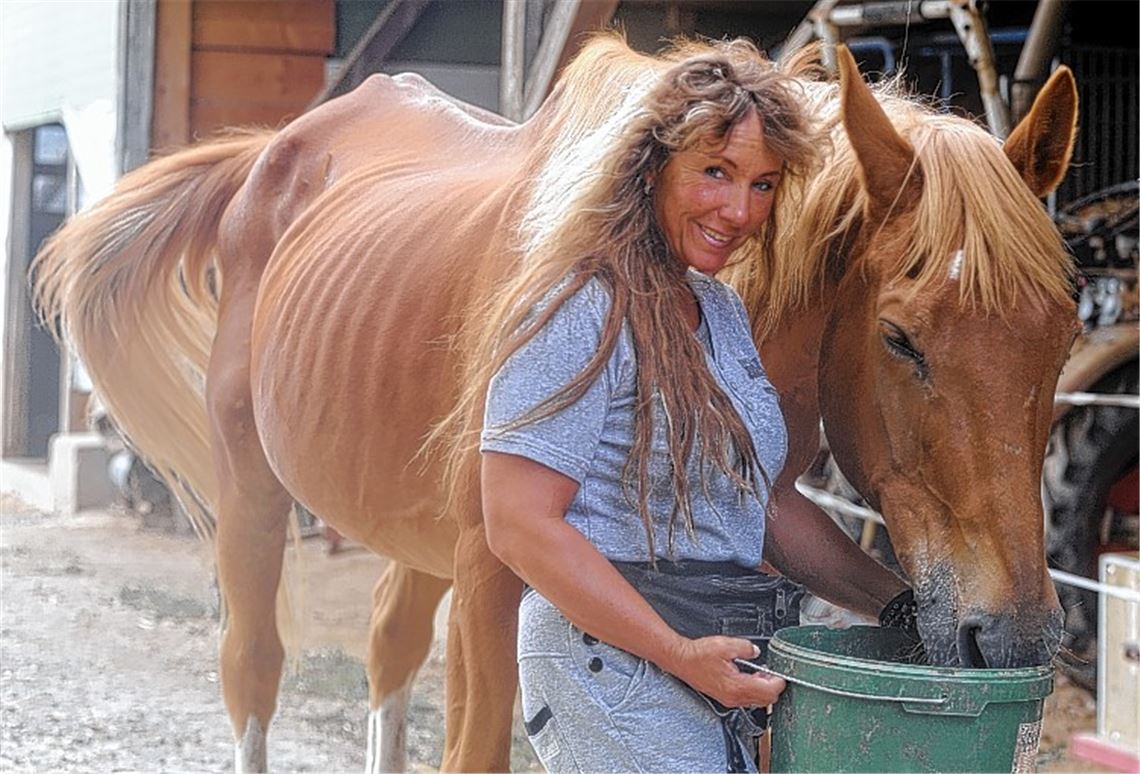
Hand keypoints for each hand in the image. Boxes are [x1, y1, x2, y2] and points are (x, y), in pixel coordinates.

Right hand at [662, 636, 785, 708]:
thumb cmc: (699, 655)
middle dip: (772, 687)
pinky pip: (746, 698)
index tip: (781, 673)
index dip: (778, 682)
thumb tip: (756, 651)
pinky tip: (749, 676)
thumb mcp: (726, 644)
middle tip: (773, 672)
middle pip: (765, 700)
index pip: (768, 692)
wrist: (681, 660)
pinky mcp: (724, 697)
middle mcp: (734, 698)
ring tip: (761, 672)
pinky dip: (752, 689)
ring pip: (756, 701)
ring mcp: (729, 699)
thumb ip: (746, 648)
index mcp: (737, 686)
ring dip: (763, 688)